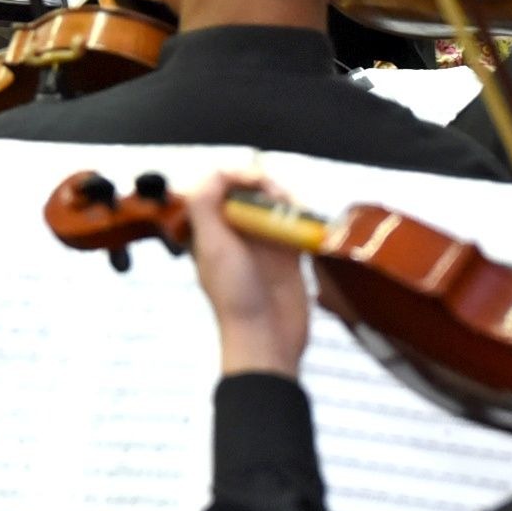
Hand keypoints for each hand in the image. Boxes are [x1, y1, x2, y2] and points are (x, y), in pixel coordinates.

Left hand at [187, 170, 309, 377]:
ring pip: (276, 207)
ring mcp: (264, 246)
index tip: (255, 180)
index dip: (237, 176)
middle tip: (277, 196)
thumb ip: (205, 205)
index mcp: (212, 231)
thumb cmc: (234, 295)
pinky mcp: (289, 258)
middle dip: (265, 186)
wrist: (266, 338)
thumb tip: (216, 172)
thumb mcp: (212, 246)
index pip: (220, 188)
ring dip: (287, 201)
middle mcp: (237, 235)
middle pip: (251, 193)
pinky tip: (306, 221)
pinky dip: (303, 219)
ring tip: (294, 209)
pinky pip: (296, 228)